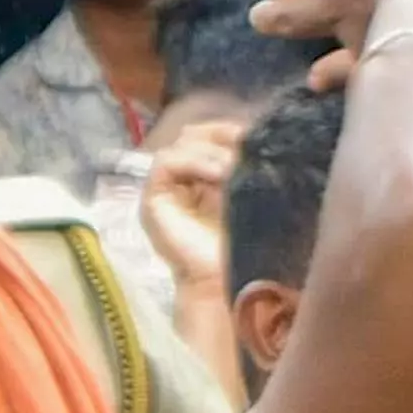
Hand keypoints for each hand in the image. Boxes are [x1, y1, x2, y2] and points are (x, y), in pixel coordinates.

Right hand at [138, 115, 239, 294]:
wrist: (227, 282)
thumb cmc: (244, 246)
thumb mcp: (252, 196)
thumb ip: (249, 167)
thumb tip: (260, 135)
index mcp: (207, 180)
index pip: (211, 138)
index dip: (230, 131)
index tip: (256, 135)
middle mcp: (184, 182)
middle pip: (194, 135)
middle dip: (221, 134)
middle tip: (246, 143)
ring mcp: (166, 190)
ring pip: (182, 144)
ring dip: (212, 150)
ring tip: (234, 166)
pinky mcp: (152, 199)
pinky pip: (167, 162)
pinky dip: (194, 161)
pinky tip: (218, 174)